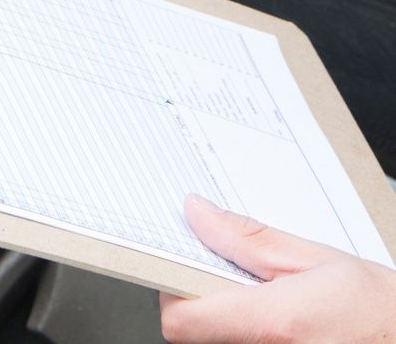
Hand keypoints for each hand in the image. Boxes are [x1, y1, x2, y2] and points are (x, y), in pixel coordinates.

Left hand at [159, 195, 395, 342]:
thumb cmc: (380, 314)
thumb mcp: (316, 260)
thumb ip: (248, 239)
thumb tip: (198, 215)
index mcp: (273, 325)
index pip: (181, 320)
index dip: (173, 291)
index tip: (183, 268)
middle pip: (194, 332)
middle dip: (204, 299)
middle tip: (235, 280)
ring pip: (214, 341)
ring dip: (225, 318)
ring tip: (264, 301)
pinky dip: (245, 334)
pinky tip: (277, 324)